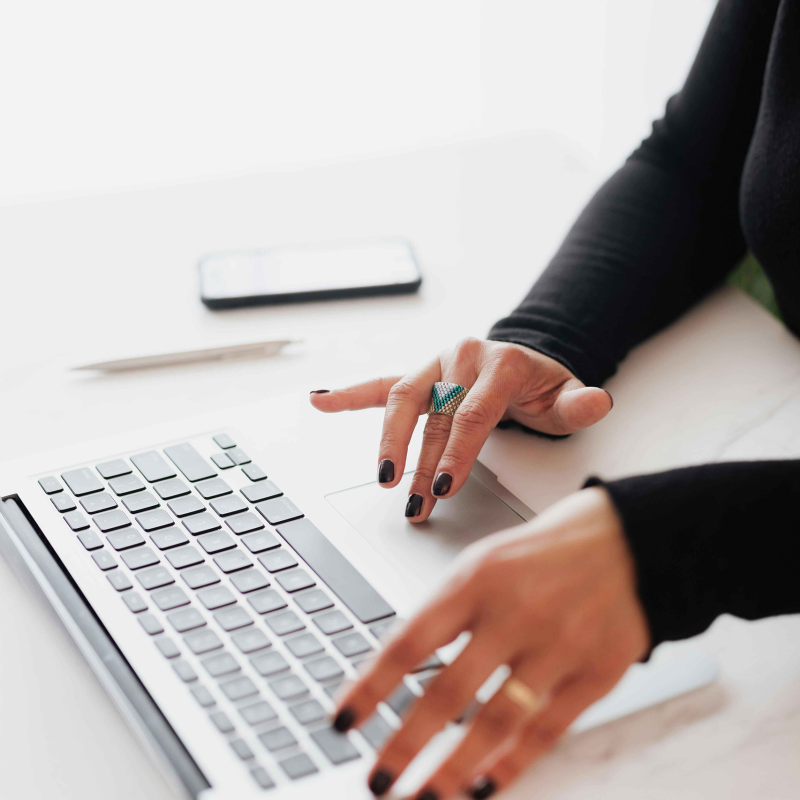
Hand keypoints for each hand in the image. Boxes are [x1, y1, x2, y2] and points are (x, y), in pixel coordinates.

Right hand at [310, 338, 612, 520]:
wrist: (526, 363)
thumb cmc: (543, 388)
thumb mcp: (567, 397)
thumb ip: (580, 403)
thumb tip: (596, 401)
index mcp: (499, 363)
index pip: (470, 413)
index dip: (455, 453)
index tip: (442, 488)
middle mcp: (462, 358)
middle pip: (433, 414)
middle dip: (421, 462)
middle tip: (414, 501)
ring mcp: (436, 365)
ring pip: (403, 401)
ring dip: (388, 442)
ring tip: (383, 479)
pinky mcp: (419, 375)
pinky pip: (381, 384)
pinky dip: (350, 394)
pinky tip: (320, 401)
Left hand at [332, 488, 648, 798]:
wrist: (628, 539)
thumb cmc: (544, 552)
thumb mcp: (484, 561)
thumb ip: (448, 611)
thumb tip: (400, 667)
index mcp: (476, 580)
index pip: (409, 642)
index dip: (371, 687)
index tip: (344, 721)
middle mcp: (514, 613)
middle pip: (448, 693)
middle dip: (405, 745)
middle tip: (378, 779)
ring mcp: (558, 645)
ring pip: (496, 723)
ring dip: (453, 770)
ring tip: (424, 797)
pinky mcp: (596, 672)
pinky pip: (548, 730)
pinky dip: (514, 764)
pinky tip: (486, 785)